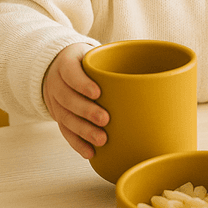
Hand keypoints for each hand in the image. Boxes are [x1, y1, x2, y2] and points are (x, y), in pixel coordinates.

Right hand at [43, 43, 108, 158]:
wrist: (59, 69)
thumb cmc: (86, 63)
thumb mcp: (94, 55)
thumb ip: (113, 61)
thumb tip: (152, 75)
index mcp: (66, 63)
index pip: (70, 72)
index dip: (82, 83)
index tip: (98, 93)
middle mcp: (56, 83)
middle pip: (67, 98)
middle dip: (86, 110)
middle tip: (105, 119)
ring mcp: (55, 102)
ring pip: (65, 118)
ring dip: (83, 131)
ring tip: (101, 140)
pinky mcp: (58, 117)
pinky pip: (65, 132)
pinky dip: (77, 144)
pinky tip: (90, 153)